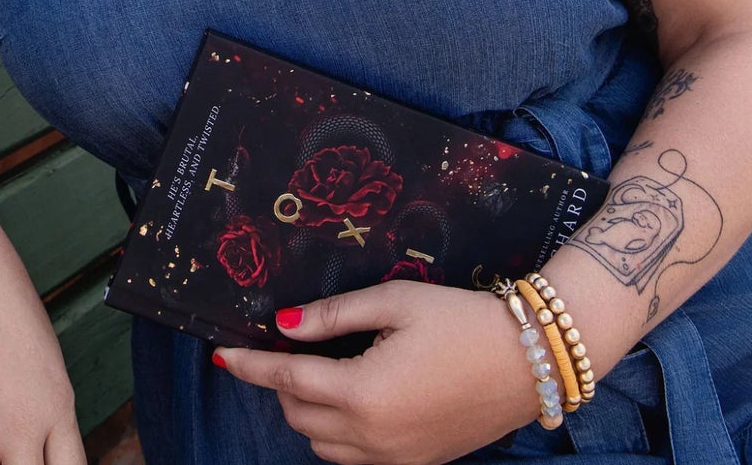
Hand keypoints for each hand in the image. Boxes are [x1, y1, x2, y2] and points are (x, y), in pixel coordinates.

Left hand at [213, 280, 539, 464]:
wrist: (529, 360)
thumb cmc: (461, 320)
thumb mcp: (394, 302)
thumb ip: (333, 315)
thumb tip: (283, 324)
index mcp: (363, 393)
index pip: (287, 379)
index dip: (250, 365)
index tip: (222, 354)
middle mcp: (373, 436)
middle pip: (299, 415)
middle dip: (282, 382)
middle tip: (290, 345)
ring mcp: (396, 458)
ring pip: (323, 445)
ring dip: (309, 410)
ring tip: (321, 370)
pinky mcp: (416, 464)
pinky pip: (355, 457)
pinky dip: (339, 432)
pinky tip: (353, 396)